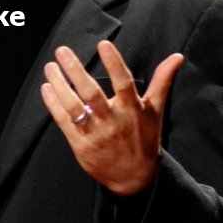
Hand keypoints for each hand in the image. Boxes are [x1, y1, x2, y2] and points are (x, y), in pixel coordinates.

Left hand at [41, 41, 182, 195]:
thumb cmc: (144, 139)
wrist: (134, 179)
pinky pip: (64, 121)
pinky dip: (53, 105)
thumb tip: (177, 56)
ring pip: (74, 106)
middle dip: (76, 71)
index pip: (123, 82)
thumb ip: (162, 81)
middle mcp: (113, 120)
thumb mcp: (155, 110)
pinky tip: (46, 88)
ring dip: (59, 85)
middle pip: (91, 93)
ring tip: (50, 67)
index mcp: (132, 109)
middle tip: (62, 50)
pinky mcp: (80, 144)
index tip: (103, 44)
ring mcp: (95, 132)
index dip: (114, 63)